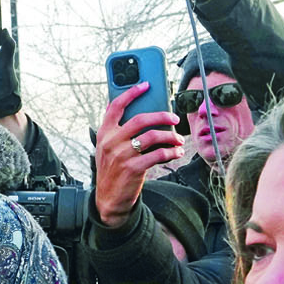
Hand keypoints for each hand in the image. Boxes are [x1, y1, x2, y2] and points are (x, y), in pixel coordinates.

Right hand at [92, 84, 183, 228]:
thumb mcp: (108, 148)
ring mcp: (121, 155)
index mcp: (104, 133)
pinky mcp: (133, 168)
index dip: (131, 92)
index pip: (115, 106)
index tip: (146, 84)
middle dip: (162, 116)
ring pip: (153, 136)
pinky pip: (158, 154)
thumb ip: (119, 131)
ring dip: (170, 137)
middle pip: (140, 119)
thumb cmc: (113, 171)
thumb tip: (139, 112)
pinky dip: (171, 152)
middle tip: (174, 118)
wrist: (108, 199)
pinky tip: (176, 153)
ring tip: (178, 140)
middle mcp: (111, 142)